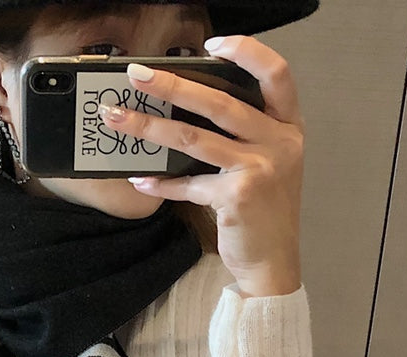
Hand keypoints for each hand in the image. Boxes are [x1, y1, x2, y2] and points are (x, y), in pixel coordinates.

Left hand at [99, 37, 303, 297]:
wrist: (274, 262)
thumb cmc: (263, 212)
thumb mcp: (267, 165)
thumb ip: (244, 136)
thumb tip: (185, 110)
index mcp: (288, 127)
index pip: (276, 74)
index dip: (246, 52)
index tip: (211, 44)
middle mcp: (279, 143)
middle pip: (219, 102)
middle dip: (172, 84)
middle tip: (137, 75)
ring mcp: (259, 169)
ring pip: (194, 138)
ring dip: (150, 127)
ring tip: (118, 119)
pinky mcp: (237, 196)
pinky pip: (189, 184)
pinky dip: (162, 184)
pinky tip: (140, 180)